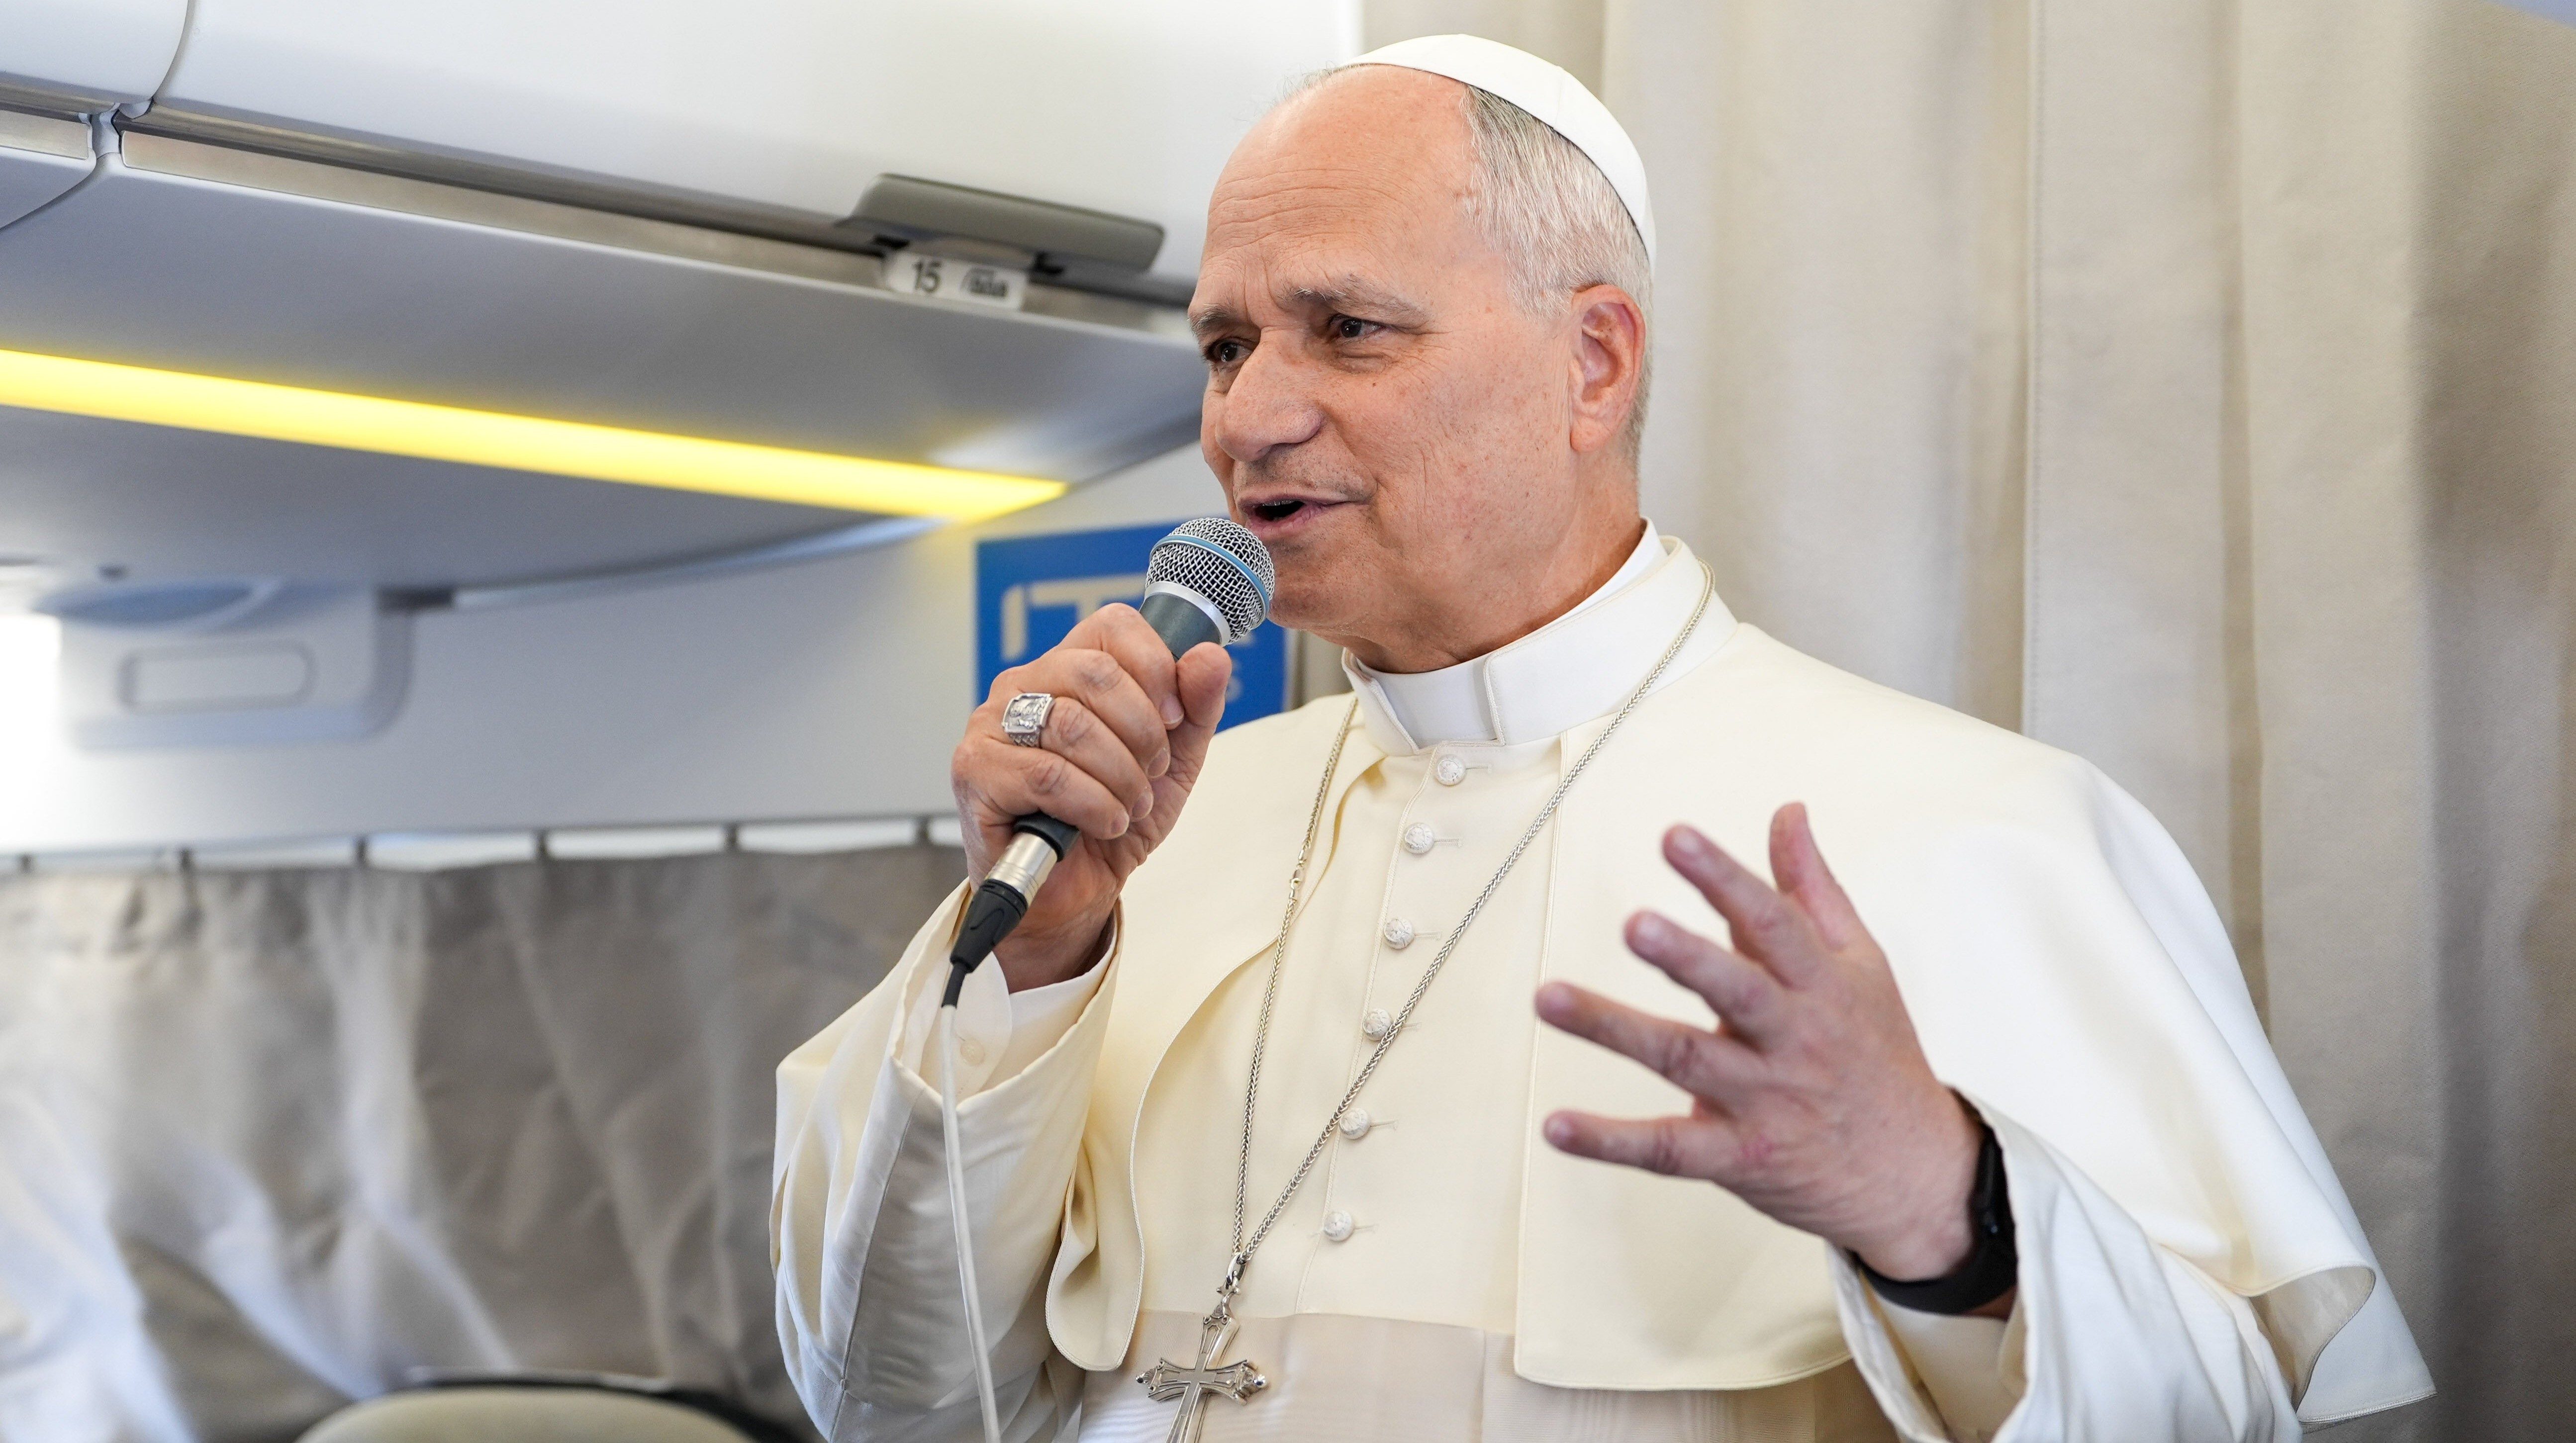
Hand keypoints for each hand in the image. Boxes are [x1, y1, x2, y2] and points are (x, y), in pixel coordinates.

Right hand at [951, 604, 1231, 990]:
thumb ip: (1195, 708)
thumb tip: (1210, 655)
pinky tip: (1102, 823)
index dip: (1156, 666)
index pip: (1112, 625)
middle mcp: (1024, 685)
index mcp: (1068, 669)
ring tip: (1127, 806)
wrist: (1073, 893)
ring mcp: (991, 724)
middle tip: (1150, 774)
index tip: (1174, 717)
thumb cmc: (1112, 818)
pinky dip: (1092, 804)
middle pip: (1094, 672)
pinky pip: (1047, 775)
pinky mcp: (975, 770)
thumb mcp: (1172, 762)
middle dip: (1143, 732)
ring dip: (1120, 777)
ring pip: (1072, 725)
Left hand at [1534, 805, 1991, 1287]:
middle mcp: (1792, 1039)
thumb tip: (1788, 812)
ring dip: (1615, 1028)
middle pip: (1736, 991)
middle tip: (1634, 924)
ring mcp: (1764, 1100)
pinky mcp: (1740, 1157)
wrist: (1915, 1174)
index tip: (1674, 836)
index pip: (1773, 923)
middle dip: (1686, 957)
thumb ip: (1812, 889)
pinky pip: (1669, 1149)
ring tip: (1549, 998)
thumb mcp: (1861, 965)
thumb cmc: (1876, 1054)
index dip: (1723, 878)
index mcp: (1821, 985)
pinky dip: (1611, 1139)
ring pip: (1685, 1059)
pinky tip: (1556, 1125)